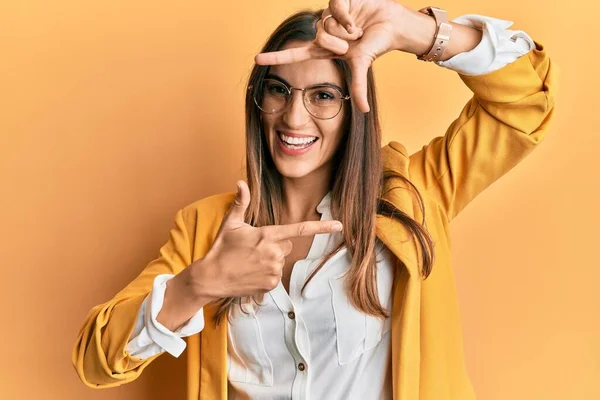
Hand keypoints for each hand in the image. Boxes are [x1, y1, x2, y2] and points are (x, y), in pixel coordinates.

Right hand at [196, 181, 342, 297]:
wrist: (211, 277)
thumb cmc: (221, 248)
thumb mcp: (231, 224)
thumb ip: (241, 203)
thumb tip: (241, 182)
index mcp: (267, 235)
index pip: (300, 229)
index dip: (322, 228)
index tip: (339, 225)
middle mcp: (274, 253)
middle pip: (287, 245)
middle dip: (275, 245)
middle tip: (254, 249)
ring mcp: (273, 270)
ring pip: (281, 260)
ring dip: (270, 260)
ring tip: (250, 262)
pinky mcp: (271, 284)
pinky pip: (276, 275)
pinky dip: (266, 274)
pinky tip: (251, 273)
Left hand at [255, 0, 407, 112]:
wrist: (393, 24)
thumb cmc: (376, 44)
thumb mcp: (362, 65)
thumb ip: (358, 86)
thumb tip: (364, 111)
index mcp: (324, 49)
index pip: (295, 54)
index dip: (276, 58)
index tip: (256, 60)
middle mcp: (322, 32)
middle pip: (318, 38)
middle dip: (340, 42)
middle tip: (354, 41)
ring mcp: (328, 15)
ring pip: (325, 24)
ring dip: (346, 29)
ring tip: (358, 28)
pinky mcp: (337, 0)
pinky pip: (335, 8)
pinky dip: (348, 16)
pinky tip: (357, 14)